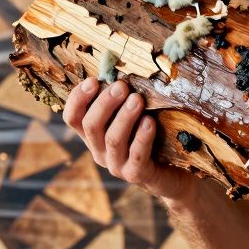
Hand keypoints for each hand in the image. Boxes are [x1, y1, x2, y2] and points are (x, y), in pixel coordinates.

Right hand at [62, 78, 192, 200]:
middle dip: (104, 103)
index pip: (73, 118)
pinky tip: (149, 122)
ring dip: (124, 117)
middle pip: (91, 126)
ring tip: (137, 99)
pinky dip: (142, 138)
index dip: (78, 99)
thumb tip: (122, 72)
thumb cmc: (154, 137)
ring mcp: (117, 165)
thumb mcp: (135, 116)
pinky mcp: (137, 175)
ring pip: (112, 140)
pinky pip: (137, 156)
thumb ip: (124, 101)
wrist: (175, 173)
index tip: (93, 80)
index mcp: (95, 136)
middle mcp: (100, 151)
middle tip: (121, 86)